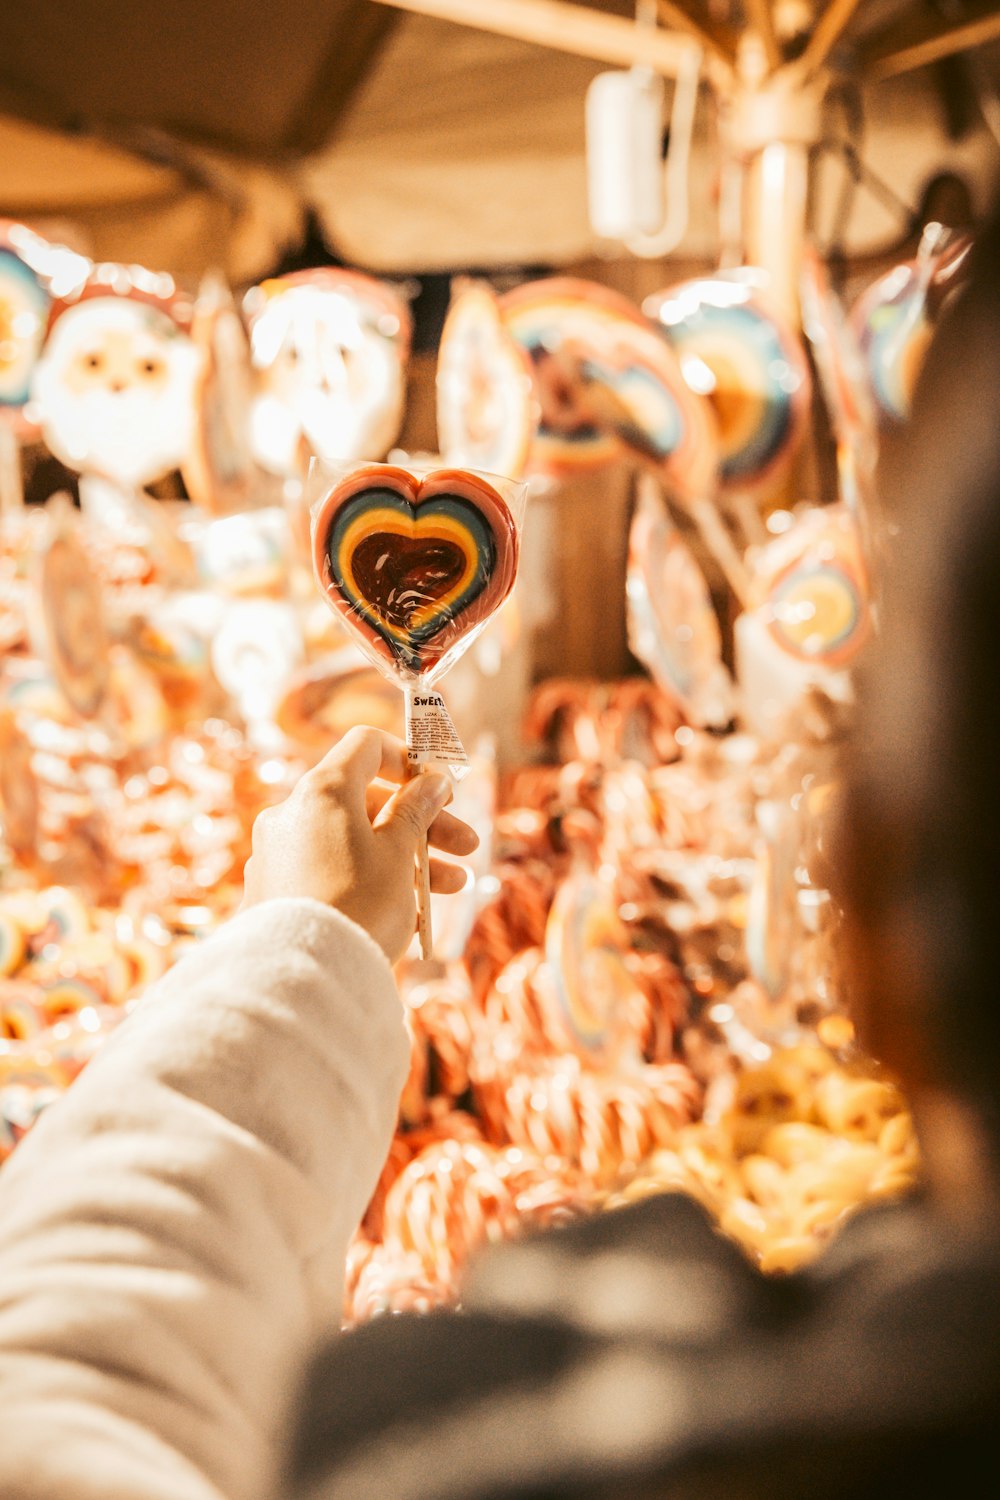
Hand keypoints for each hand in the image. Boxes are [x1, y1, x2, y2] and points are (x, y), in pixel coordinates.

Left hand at [242, 726, 478, 961]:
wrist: (302, 978)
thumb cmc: (358, 905)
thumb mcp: (399, 854)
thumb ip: (416, 811)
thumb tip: (431, 783)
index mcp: (322, 791)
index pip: (367, 746)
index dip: (409, 759)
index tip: (441, 789)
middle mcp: (292, 814)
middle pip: (366, 800)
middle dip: (423, 822)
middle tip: (467, 847)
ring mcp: (279, 854)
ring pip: (353, 842)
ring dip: (406, 857)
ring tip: (453, 887)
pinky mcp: (275, 892)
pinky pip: (331, 872)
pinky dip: (370, 880)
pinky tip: (410, 912)